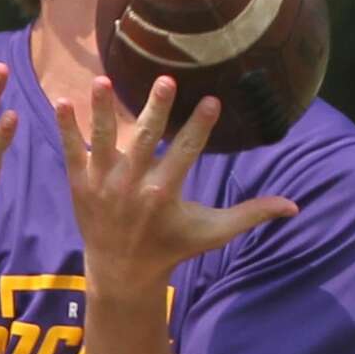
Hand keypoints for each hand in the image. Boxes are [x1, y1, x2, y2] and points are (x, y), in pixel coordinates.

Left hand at [55, 76, 296, 290]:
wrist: (122, 273)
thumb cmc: (173, 246)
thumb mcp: (213, 232)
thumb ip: (251, 215)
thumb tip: (293, 206)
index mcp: (165, 193)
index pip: (187, 152)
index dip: (201, 126)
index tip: (213, 100)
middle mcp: (133, 186)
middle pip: (146, 140)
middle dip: (155, 110)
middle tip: (165, 80)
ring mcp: (103, 183)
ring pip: (102, 141)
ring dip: (101, 112)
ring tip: (101, 81)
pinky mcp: (80, 184)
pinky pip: (71, 152)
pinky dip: (66, 129)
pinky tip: (61, 100)